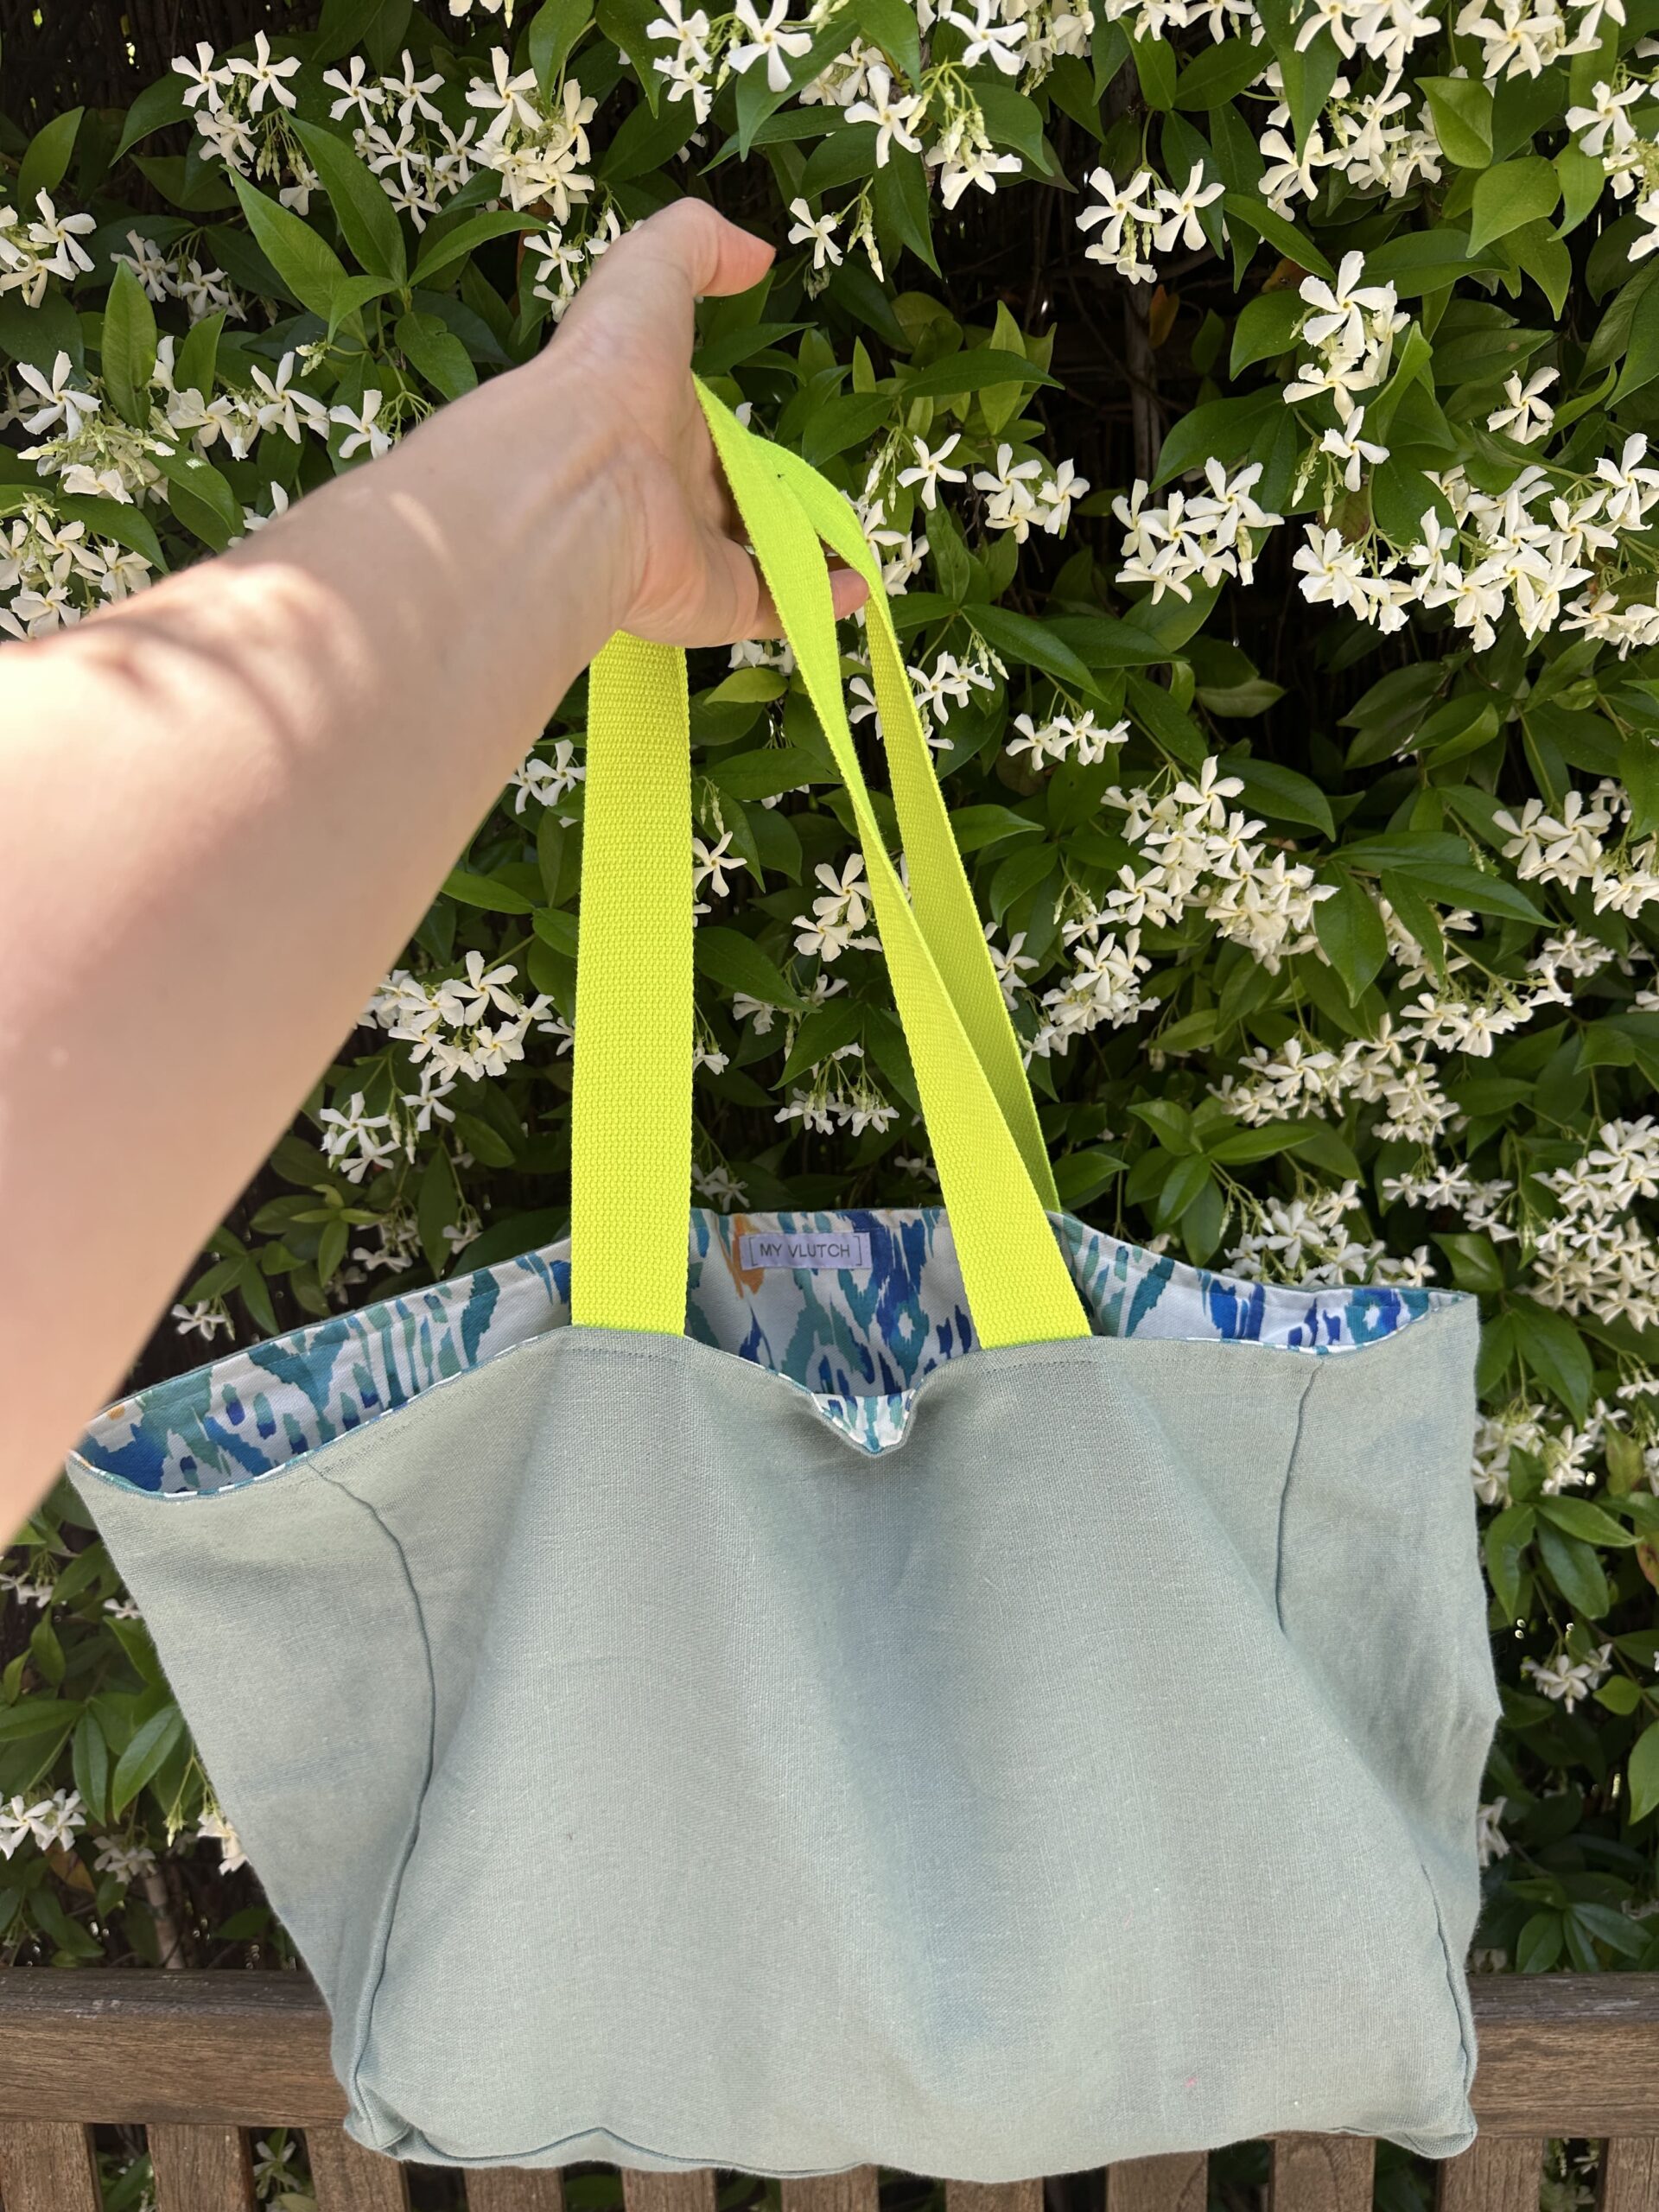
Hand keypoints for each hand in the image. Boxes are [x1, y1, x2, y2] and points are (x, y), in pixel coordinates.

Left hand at [551, 199, 867, 646]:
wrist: (576, 473)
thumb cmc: (609, 367)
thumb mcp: (649, 270)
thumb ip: (698, 244)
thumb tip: (756, 253)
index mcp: (654, 422)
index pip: (700, 434)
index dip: (733, 433)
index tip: (770, 431)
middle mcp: (670, 492)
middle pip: (732, 502)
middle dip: (771, 504)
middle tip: (820, 500)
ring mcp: (690, 552)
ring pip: (758, 560)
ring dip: (806, 557)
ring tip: (855, 550)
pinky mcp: (710, 601)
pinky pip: (772, 607)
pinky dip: (818, 601)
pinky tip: (859, 587)